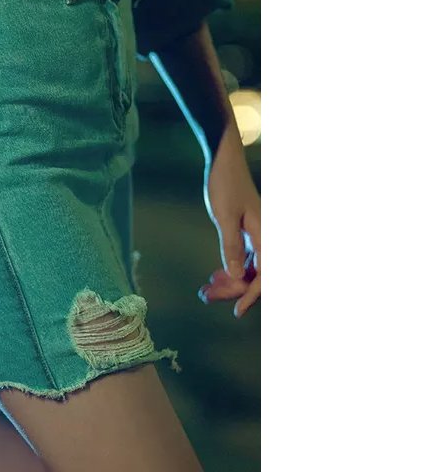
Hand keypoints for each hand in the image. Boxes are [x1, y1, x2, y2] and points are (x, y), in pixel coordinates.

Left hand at [201, 122, 260, 317]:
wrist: (223, 159)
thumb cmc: (225, 184)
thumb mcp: (224, 217)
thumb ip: (230, 247)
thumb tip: (236, 276)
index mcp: (265, 235)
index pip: (265, 275)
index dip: (252, 296)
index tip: (237, 311)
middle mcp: (265, 237)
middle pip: (255, 275)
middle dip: (233, 290)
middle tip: (206, 297)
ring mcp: (256, 235)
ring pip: (247, 268)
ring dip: (229, 281)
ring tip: (205, 291)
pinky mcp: (247, 232)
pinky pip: (243, 258)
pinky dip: (229, 268)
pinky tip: (214, 277)